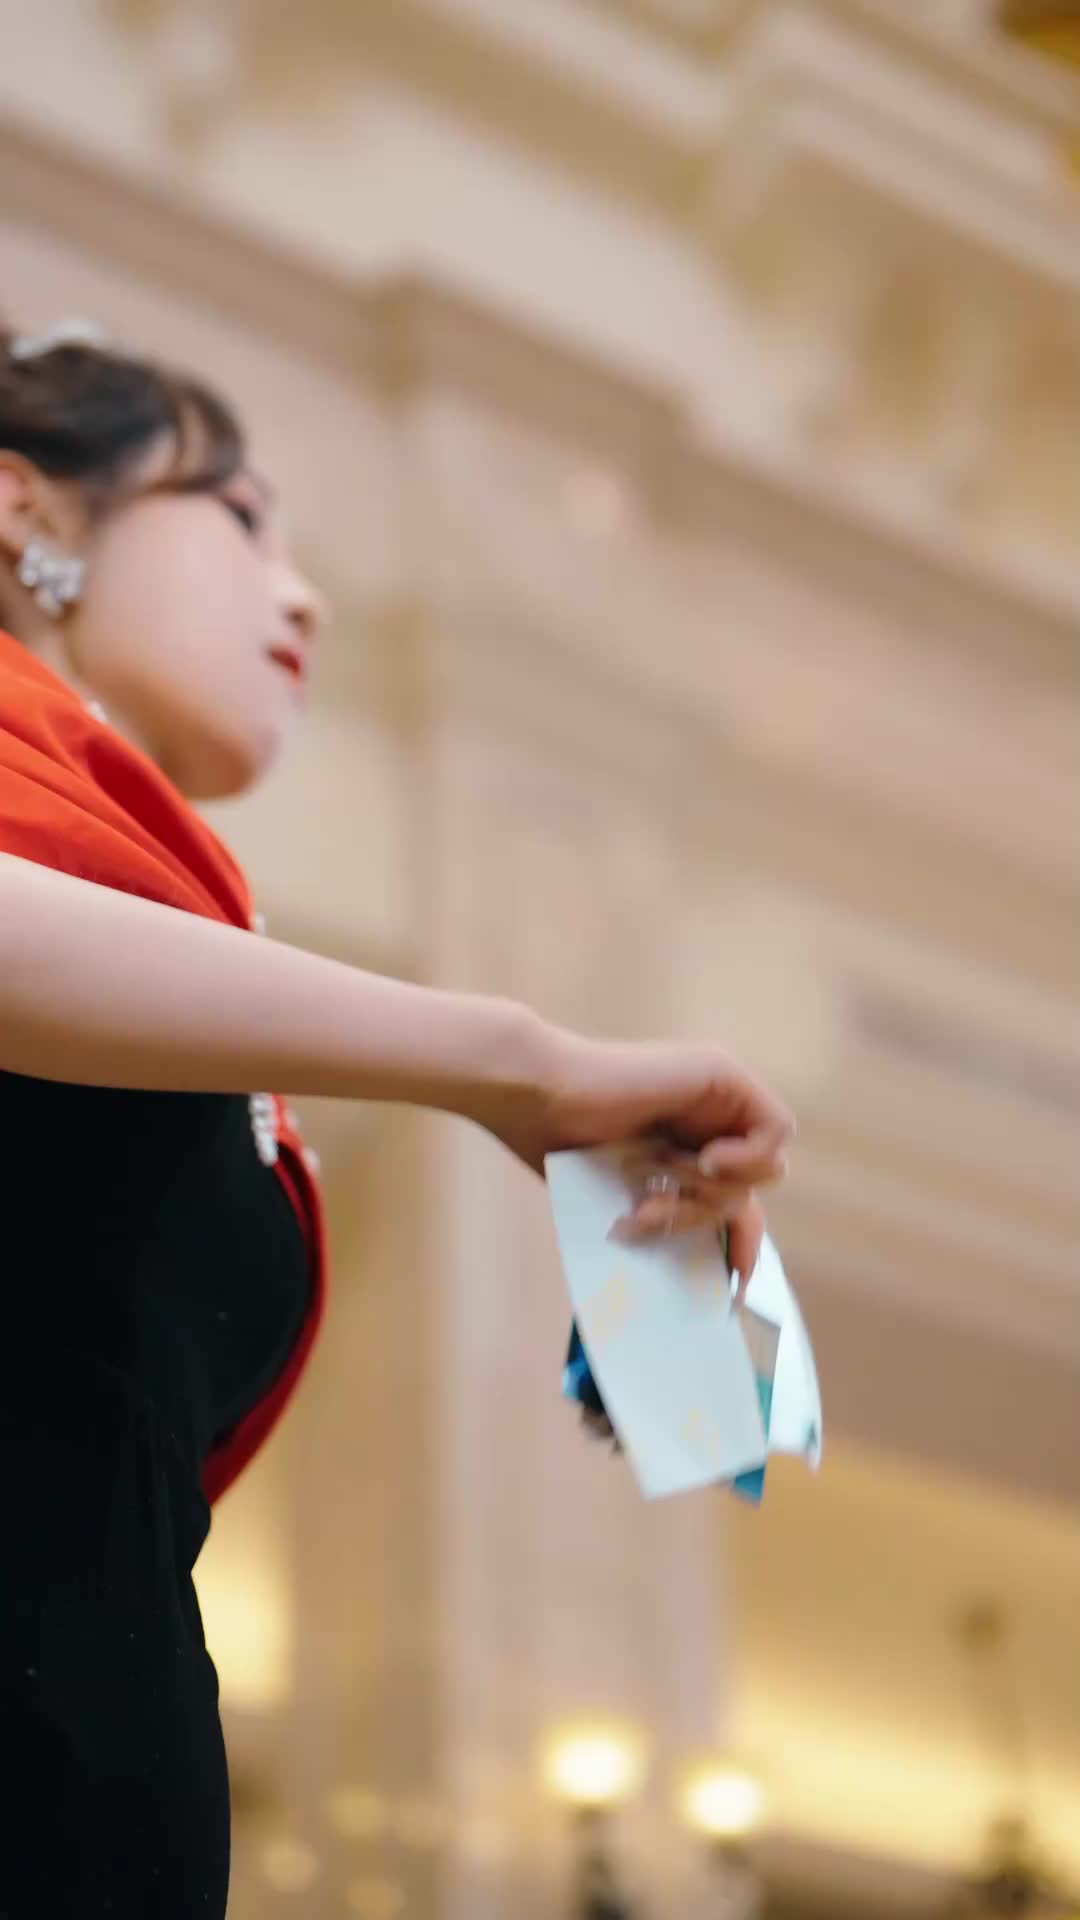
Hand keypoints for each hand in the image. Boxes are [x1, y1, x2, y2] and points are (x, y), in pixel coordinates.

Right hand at [488, 1020, 794, 1283]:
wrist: (538, 1098)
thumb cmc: (561, 1147)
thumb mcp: (630, 1198)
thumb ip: (671, 1216)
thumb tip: (717, 1273)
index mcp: (685, 1143)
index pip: (743, 1200)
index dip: (745, 1245)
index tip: (733, 1284)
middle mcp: (709, 1116)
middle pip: (751, 1190)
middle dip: (704, 1214)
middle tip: (650, 1213)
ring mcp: (719, 1093)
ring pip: (763, 1170)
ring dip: (709, 1188)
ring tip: (656, 1177)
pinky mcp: (723, 1072)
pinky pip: (774, 1130)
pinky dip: (744, 1157)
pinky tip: (700, 1158)